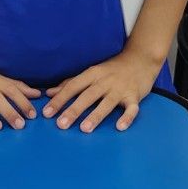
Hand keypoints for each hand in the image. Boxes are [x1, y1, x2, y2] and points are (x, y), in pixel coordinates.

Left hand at [43, 47, 159, 131]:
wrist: (141, 59)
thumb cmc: (112, 69)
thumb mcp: (91, 72)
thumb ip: (71, 83)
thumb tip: (50, 93)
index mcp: (92, 73)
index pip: (73, 86)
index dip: (59, 99)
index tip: (46, 113)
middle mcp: (105, 81)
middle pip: (87, 96)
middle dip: (73, 110)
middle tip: (60, 124)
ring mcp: (120, 88)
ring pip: (107, 103)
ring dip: (96, 115)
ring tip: (84, 129)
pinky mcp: (135, 96)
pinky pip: (132, 108)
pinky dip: (127, 117)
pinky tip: (120, 127)